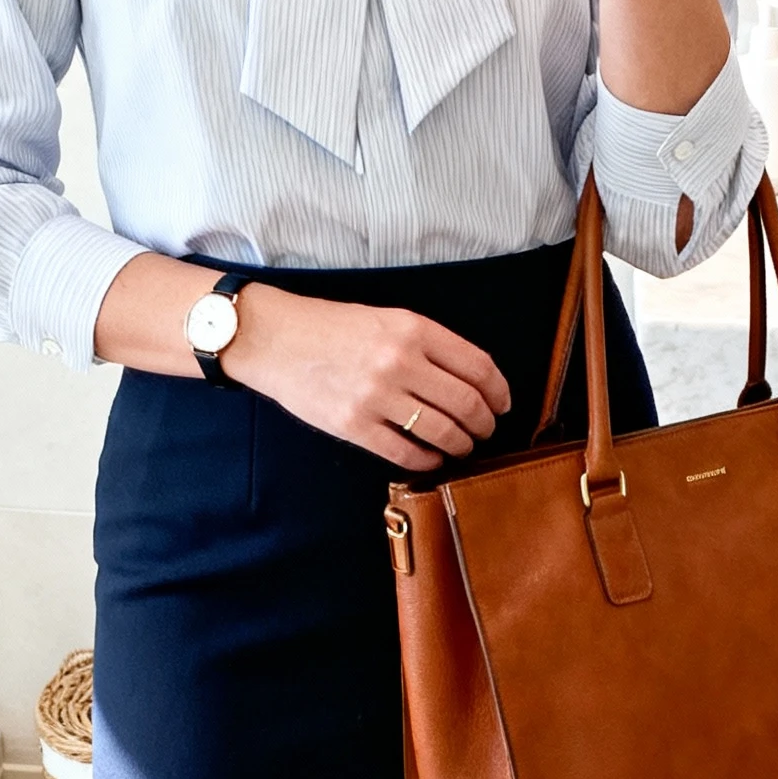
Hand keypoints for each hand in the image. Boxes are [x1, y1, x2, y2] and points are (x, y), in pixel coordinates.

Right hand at [227, 287, 509, 471]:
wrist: (274, 338)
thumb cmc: (331, 327)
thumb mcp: (386, 318)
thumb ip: (427, 345)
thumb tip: (470, 380)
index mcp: (412, 329)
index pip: (478, 366)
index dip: (499, 391)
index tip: (503, 403)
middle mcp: (399, 362)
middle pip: (466, 404)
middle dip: (485, 423)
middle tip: (485, 430)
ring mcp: (376, 397)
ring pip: (442, 432)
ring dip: (461, 445)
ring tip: (462, 446)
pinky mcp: (354, 426)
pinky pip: (406, 453)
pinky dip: (428, 460)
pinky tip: (432, 458)